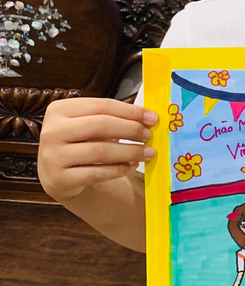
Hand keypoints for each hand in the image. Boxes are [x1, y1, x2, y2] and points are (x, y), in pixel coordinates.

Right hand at [37, 97, 156, 202]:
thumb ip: (112, 118)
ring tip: (148, 153)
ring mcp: (53, 156)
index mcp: (59, 110)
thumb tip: (148, 118)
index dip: (130, 111)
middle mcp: (51, 131)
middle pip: (100, 125)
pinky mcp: (60, 179)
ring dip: (129, 152)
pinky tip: (132, 166)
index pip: (101, 105)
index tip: (152, 118)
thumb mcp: (89, 124)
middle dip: (130, 129)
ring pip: (100, 151)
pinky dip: (119, 169)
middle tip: (149, 135)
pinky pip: (97, 173)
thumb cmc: (80, 142)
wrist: (58, 174)